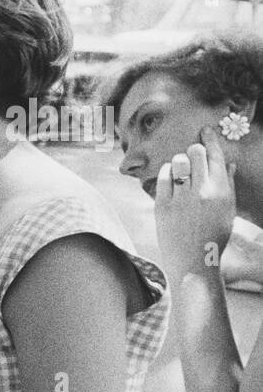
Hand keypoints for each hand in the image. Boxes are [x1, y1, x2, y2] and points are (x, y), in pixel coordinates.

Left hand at [154, 126, 236, 278]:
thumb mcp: (228, 210)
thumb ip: (227, 184)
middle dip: (193, 149)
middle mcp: (202, 192)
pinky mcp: (162, 205)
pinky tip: (169, 177)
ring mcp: (181, 198)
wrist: (194, 260)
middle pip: (195, 152)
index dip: (210, 139)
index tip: (205, 130)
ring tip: (181, 169)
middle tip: (192, 154)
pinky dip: (166, 172)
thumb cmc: (214, 235)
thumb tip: (227, 163)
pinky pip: (162, 177)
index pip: (216, 156)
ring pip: (177, 162)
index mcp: (221, 191)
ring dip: (179, 160)